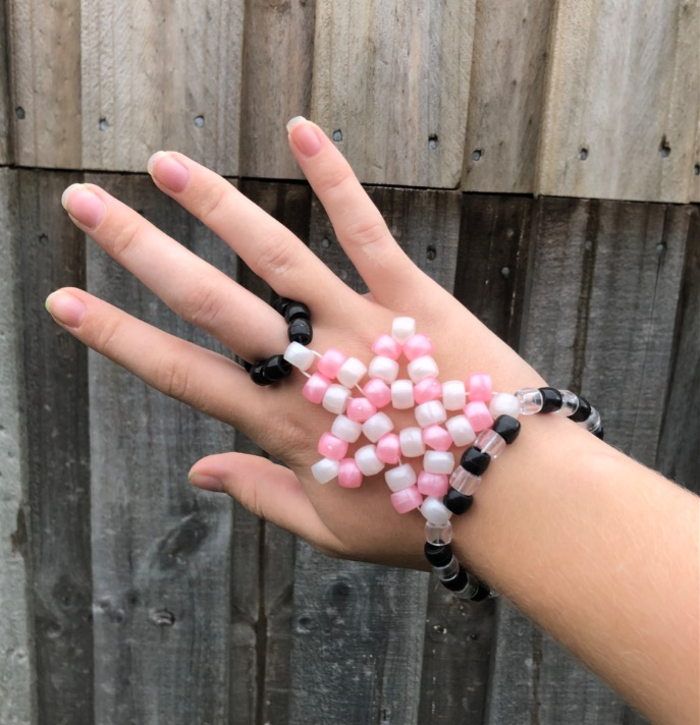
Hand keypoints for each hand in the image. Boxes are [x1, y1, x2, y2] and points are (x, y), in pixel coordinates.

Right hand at [47, 117, 545, 570]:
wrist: (518, 493)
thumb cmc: (425, 515)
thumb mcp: (335, 530)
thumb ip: (262, 495)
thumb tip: (198, 474)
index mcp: (285, 425)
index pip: (181, 374)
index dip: (117, 338)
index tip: (66, 301)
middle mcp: (310, 367)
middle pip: (210, 301)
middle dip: (140, 251)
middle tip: (85, 205)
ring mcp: (361, 324)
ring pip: (275, 255)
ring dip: (216, 206)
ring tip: (165, 164)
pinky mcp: (412, 296)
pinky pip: (366, 230)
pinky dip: (335, 178)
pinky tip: (300, 128)